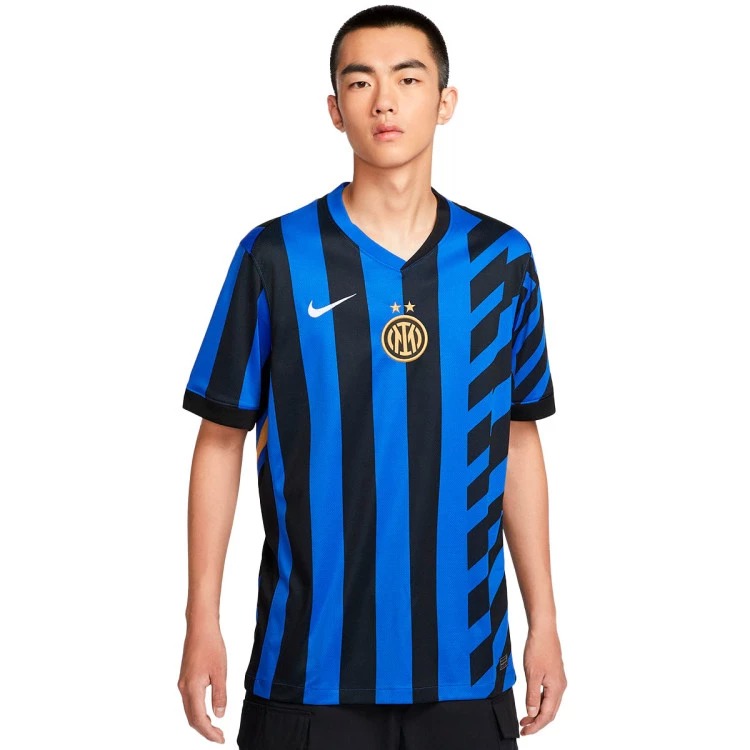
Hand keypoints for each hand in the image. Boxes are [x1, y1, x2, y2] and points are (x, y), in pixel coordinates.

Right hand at [177, 622, 227, 742]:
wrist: (200, 627)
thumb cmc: (211, 646)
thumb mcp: (220, 671)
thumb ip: (219, 695)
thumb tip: (219, 715)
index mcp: (192, 688)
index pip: (199, 719)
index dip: (209, 733)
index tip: (221, 739)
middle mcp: (183, 688)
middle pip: (191, 718)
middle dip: (205, 731)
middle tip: (220, 737)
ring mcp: (183, 683)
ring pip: (189, 710)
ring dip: (201, 722)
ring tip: (215, 728)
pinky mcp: (185, 677)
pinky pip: (189, 701)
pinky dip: (198, 711)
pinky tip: (208, 711)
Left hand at [519, 625, 566, 735]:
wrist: (543, 630)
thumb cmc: (538, 648)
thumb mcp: (532, 674)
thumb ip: (532, 695)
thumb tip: (532, 713)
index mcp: (556, 688)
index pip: (547, 715)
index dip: (536, 726)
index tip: (525, 732)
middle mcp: (560, 686)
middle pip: (550, 712)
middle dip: (537, 722)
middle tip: (524, 728)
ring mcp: (558, 680)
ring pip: (550, 704)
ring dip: (538, 713)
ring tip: (525, 718)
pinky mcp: (554, 674)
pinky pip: (549, 694)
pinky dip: (540, 702)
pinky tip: (532, 702)